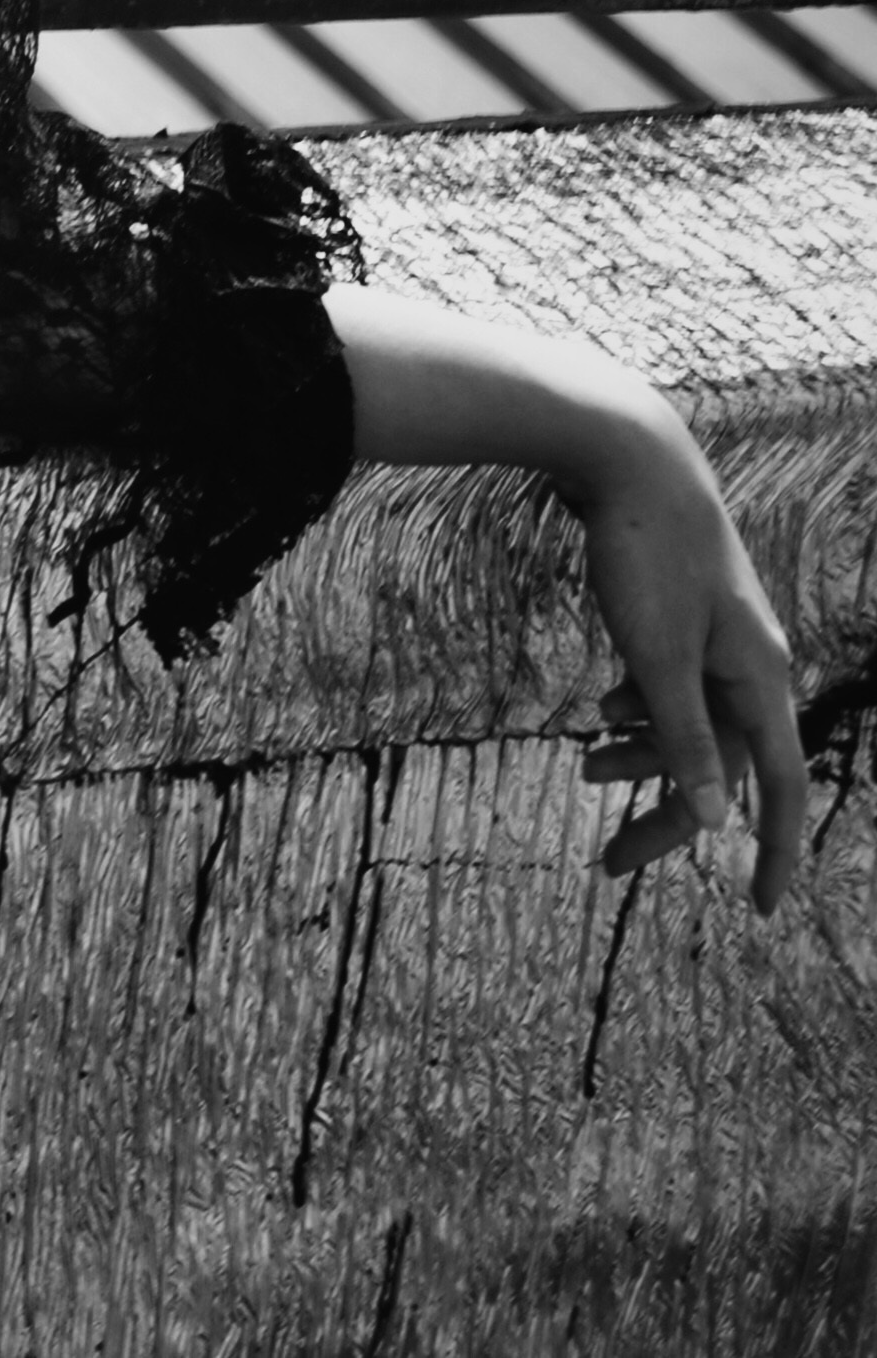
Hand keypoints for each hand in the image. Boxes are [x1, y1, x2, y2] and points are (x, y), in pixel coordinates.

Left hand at [564, 415, 807, 913]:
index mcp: (758, 678)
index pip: (779, 786)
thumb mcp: (657, 657)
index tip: (758, 907)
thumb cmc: (645, 555)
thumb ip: (683, 737)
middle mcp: (751, 662)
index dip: (773, 851)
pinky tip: (604, 711)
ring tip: (584, 769)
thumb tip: (720, 819)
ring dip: (643, 755)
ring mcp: (720, 636)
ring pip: (691, 722)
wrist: (630, 458)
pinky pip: (672, 685)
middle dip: (669, 812)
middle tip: (609, 860)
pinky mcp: (686, 613)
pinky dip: (640, 708)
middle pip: (723, 763)